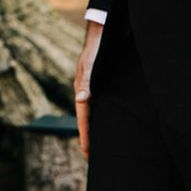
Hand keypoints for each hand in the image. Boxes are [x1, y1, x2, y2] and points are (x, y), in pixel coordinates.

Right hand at [74, 20, 103, 158]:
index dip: (86, 136)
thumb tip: (80, 99)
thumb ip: (86, 82)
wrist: (102, 32)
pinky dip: (102, 118)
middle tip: (93, 158)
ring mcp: (93, 89)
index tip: (87, 154)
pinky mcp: (100, 85)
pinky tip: (110, 123)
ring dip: (96, 129)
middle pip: (87, 119)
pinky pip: (100, 106)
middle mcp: (86, 92)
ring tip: (102, 146)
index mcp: (81, 90)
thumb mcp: (90, 66)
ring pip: (93, 114)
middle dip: (89, 138)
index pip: (82, 118)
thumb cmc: (96, 50)